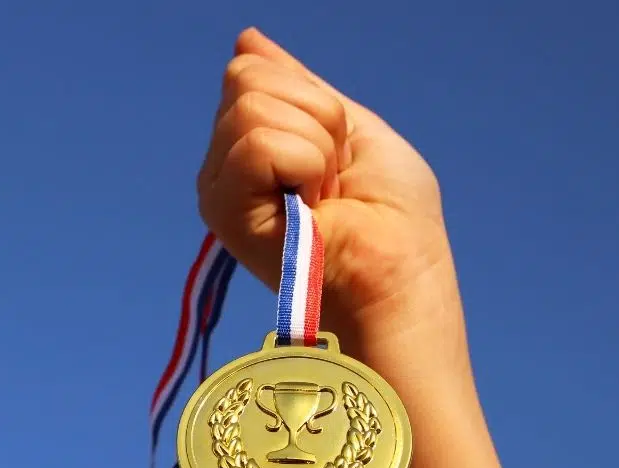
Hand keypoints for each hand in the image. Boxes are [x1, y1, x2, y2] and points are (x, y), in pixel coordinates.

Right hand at [197, 29, 468, 388]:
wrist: (399, 277)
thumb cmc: (392, 220)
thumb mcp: (351, 128)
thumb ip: (297, 85)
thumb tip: (246, 40)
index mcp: (252, 146)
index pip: (253, 72)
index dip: (314, 102)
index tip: (339, 155)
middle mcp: (224, 165)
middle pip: (248, 80)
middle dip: (314, 117)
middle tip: (332, 178)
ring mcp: (219, 187)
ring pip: (253, 106)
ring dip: (314, 146)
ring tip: (323, 196)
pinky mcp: (223, 209)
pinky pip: (258, 142)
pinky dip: (303, 165)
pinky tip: (309, 207)